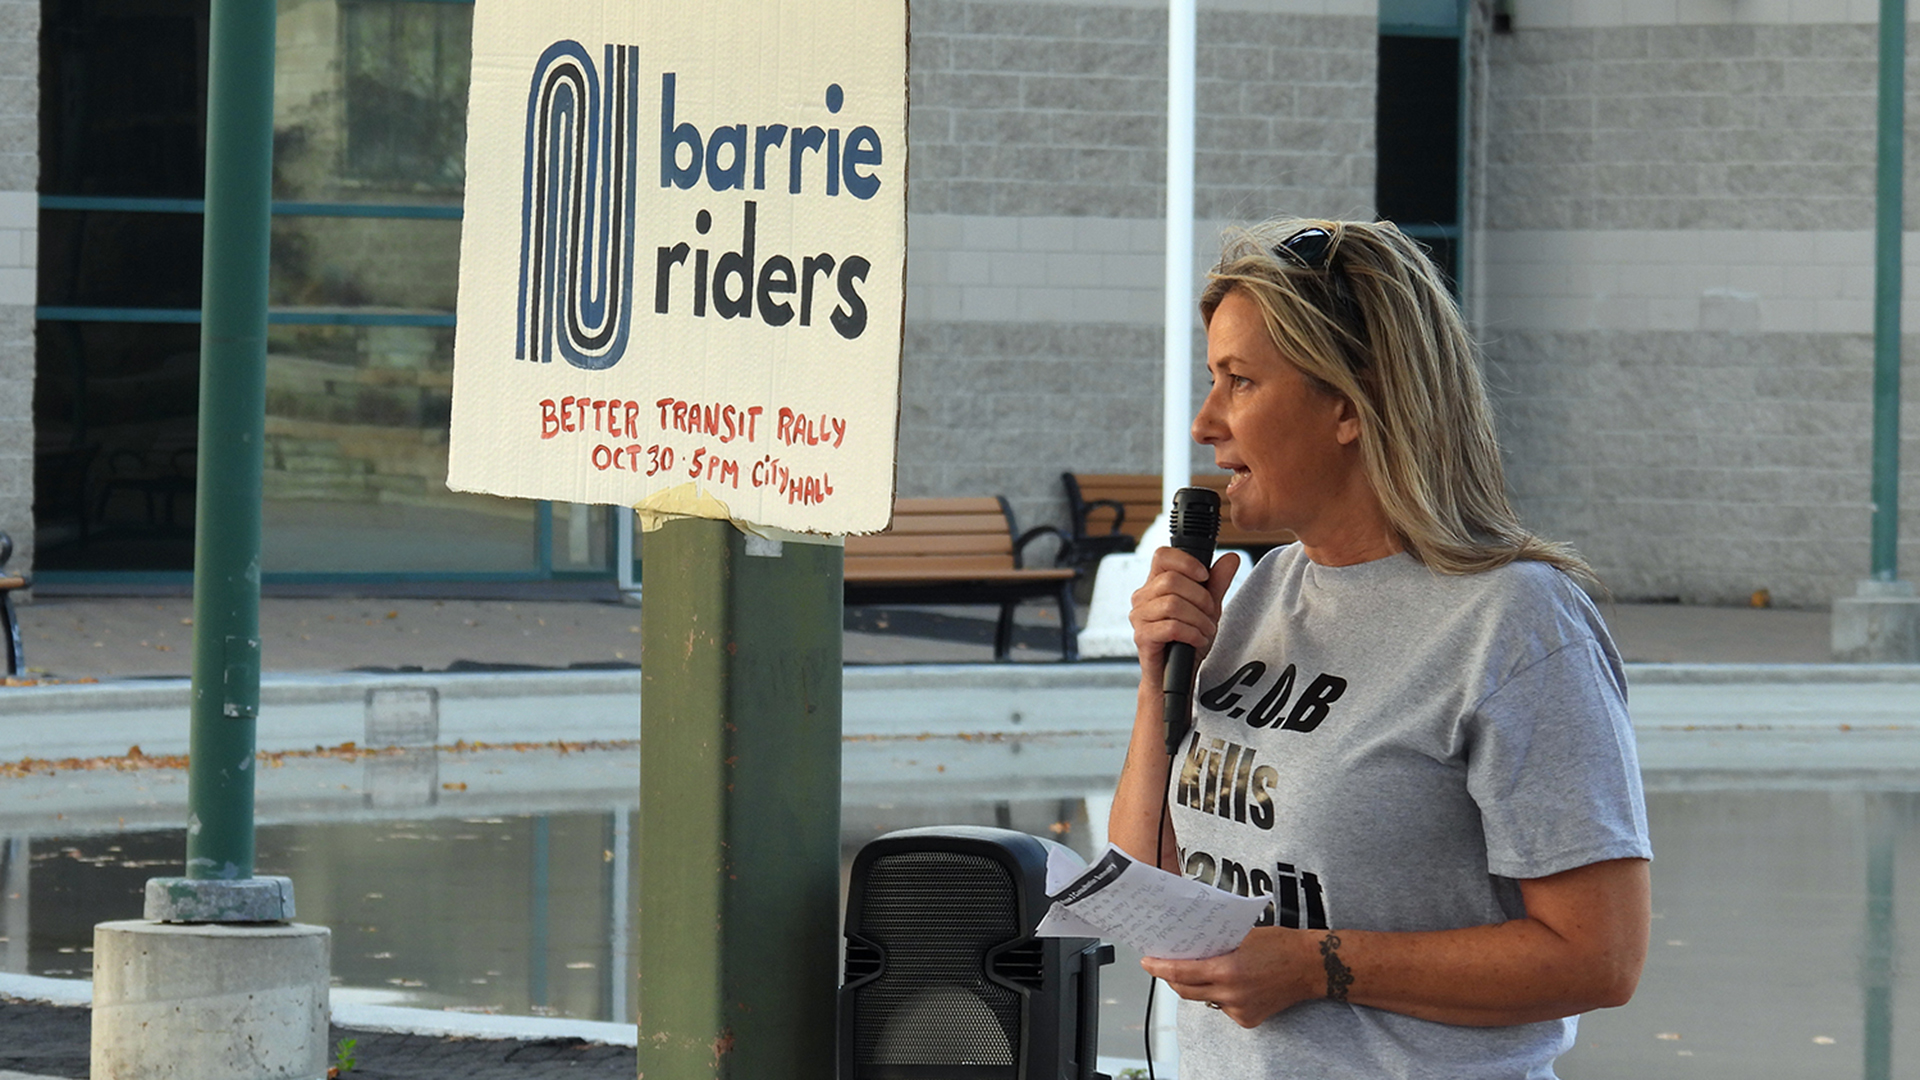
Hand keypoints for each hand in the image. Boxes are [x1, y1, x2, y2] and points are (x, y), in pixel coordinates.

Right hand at [1130, 547, 1240, 681]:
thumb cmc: (1188, 640)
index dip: (1186, 562)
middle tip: (1210, 614)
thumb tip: (1230, 558)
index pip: (1162, 556)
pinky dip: (1191, 633)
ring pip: (1172, 604)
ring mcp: (1139, 617)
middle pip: (1171, 580)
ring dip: (1198, 619)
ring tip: (1205, 630)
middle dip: (1200, 598)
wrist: (1179, 674)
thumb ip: (1217, 582)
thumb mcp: (1208, 607)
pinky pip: (1171, 627)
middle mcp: (1142, 597)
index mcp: (1155, 584)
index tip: (1204, 576)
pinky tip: (1197, 640)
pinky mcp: (1142, 637)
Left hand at [1141, 926, 1317, 1028]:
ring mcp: (1239, 1009)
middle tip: (1165, 965)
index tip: (1147, 962)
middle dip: (1173, 978)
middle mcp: (1230, 994)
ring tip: (1203, 969)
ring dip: (1198, 986)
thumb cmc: (1281, 945)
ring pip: (1204, 999)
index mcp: (1227, 970)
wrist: (1311, 966)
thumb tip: (1193, 947)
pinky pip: (1222, 1007)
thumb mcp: (1243, 936)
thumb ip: (1216, 945)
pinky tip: (1231, 983)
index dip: (1160, 967)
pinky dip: (1220, 996)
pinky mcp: (1248, 1020)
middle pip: (1186, 990)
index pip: (1181, 972)